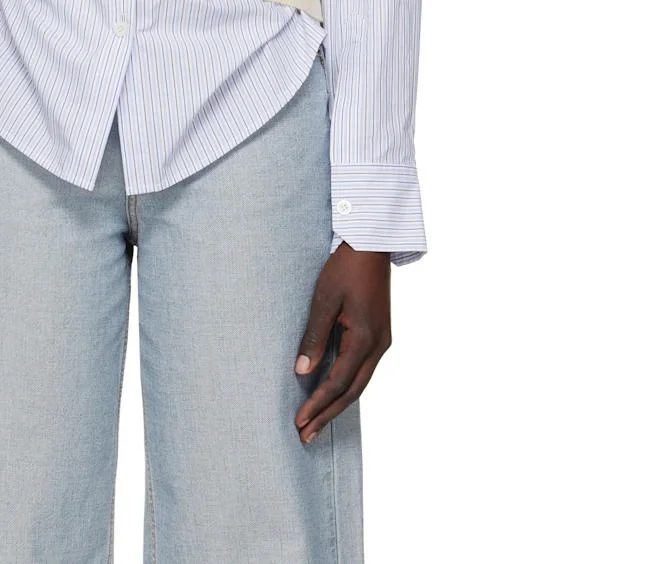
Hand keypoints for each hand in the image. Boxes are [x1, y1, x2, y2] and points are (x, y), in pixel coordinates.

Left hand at [293, 242, 390, 441]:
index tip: (299, 421)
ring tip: (316, 423)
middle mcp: (378, 346)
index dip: (317, 404)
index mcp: (365, 338)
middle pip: (352, 392)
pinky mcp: (378, 335)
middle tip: (305, 436)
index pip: (338, 382)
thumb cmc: (346, 267)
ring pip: (359, 383)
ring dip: (337, 404)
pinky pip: (362, 370)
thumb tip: (302, 371)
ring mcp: (381, 342)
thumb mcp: (325, 299)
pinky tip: (333, 395)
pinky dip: (346, 387)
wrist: (373, 244)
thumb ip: (315, 336)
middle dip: (328, 414)